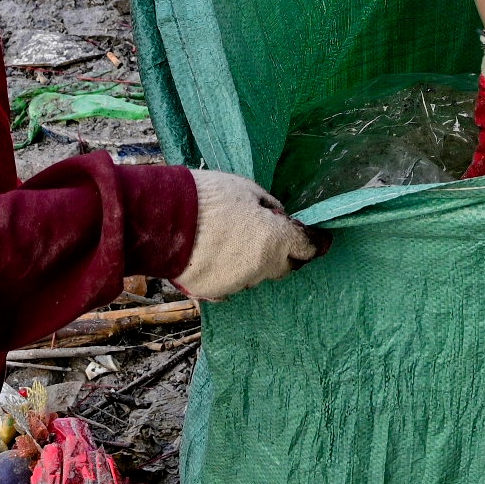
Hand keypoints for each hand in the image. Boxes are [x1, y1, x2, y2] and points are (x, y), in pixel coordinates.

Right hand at [176, 169, 320, 299]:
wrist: (162, 220)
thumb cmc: (208, 198)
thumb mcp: (247, 190)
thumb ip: (270, 208)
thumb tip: (279, 218)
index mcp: (275, 241)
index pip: (308, 248)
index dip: (317, 242)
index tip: (322, 240)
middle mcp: (260, 269)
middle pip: (284, 266)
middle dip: (285, 252)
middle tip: (274, 234)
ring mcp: (236, 284)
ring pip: (256, 275)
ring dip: (254, 261)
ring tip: (235, 240)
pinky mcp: (213, 293)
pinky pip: (231, 283)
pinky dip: (230, 270)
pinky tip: (216, 253)